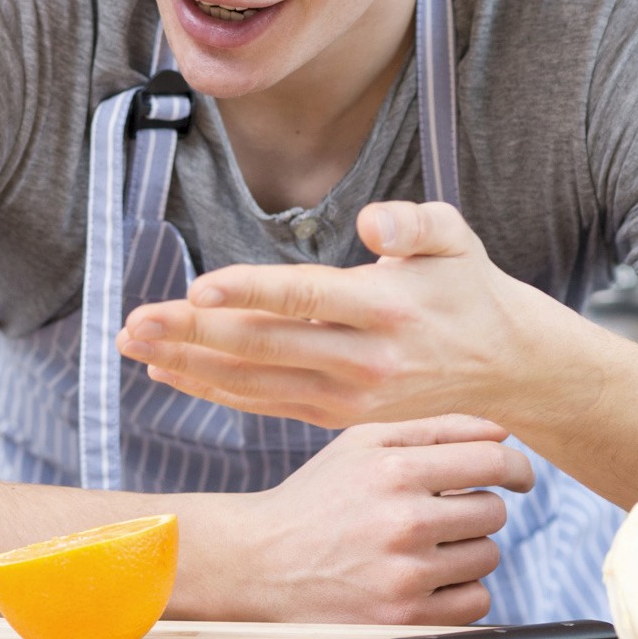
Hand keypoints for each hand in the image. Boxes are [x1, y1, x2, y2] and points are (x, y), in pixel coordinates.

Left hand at [120, 200, 562, 430]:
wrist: (504, 366)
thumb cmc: (468, 287)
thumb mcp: (456, 238)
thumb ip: (416, 223)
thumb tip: (374, 224)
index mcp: (386, 310)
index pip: (305, 299)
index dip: (249, 294)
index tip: (198, 288)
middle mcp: (362, 361)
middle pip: (264, 347)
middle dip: (193, 334)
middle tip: (133, 321)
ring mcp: (345, 396)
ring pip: (253, 383)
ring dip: (188, 365)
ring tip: (133, 344)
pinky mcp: (333, 415)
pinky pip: (262, 404)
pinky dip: (213, 390)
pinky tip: (170, 372)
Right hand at [227, 414, 531, 624]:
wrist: (260, 562)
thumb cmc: (317, 497)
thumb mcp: (363, 444)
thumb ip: (435, 429)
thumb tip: (503, 433)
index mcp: (395, 469)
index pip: (493, 462)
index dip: (516, 467)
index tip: (518, 476)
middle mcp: (404, 521)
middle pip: (493, 512)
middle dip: (474, 509)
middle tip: (437, 513)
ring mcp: (406, 575)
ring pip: (487, 558)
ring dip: (465, 551)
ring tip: (419, 547)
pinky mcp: (406, 619)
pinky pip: (475, 602)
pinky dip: (459, 591)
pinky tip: (424, 579)